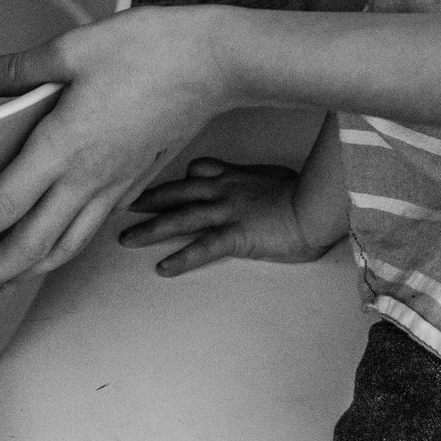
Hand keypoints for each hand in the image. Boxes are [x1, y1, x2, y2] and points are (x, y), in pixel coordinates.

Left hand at [0, 6, 238, 301]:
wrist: (216, 62)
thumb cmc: (150, 49)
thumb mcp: (75, 47)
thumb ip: (20, 68)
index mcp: (62, 147)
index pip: (0, 206)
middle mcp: (87, 178)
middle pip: (31, 245)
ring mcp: (115, 185)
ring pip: (68, 245)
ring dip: (32, 270)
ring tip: (7, 281)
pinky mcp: (136, 180)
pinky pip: (95, 227)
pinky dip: (69, 245)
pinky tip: (60, 240)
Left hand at [119, 158, 341, 275]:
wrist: (316, 206)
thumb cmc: (303, 193)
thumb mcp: (273, 176)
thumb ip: (254, 178)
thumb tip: (246, 180)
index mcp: (234, 177)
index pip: (197, 172)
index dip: (176, 179)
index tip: (157, 185)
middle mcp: (224, 191)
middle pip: (177, 193)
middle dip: (148, 200)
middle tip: (124, 206)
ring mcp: (227, 212)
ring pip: (180, 218)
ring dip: (150, 229)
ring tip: (127, 239)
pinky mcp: (236, 235)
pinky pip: (202, 247)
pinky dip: (181, 258)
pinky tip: (164, 268)